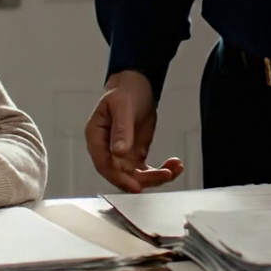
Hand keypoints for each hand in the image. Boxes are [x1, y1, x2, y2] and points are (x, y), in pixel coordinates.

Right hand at [85, 69, 183, 192]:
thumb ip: (121, 129)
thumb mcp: (122, 106)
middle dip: (144, 179)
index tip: (136, 185)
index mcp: (96, 137)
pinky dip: (161, 171)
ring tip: (173, 169)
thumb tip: (118, 152)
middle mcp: (108, 149)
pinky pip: (147, 170)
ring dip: (156, 177)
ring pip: (136, 176)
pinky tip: (174, 166)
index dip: (118, 178)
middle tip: (163, 175)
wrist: (137, 84)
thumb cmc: (124, 91)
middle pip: (122, 174)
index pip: (104, 164)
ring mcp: (122, 154)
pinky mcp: (136, 154)